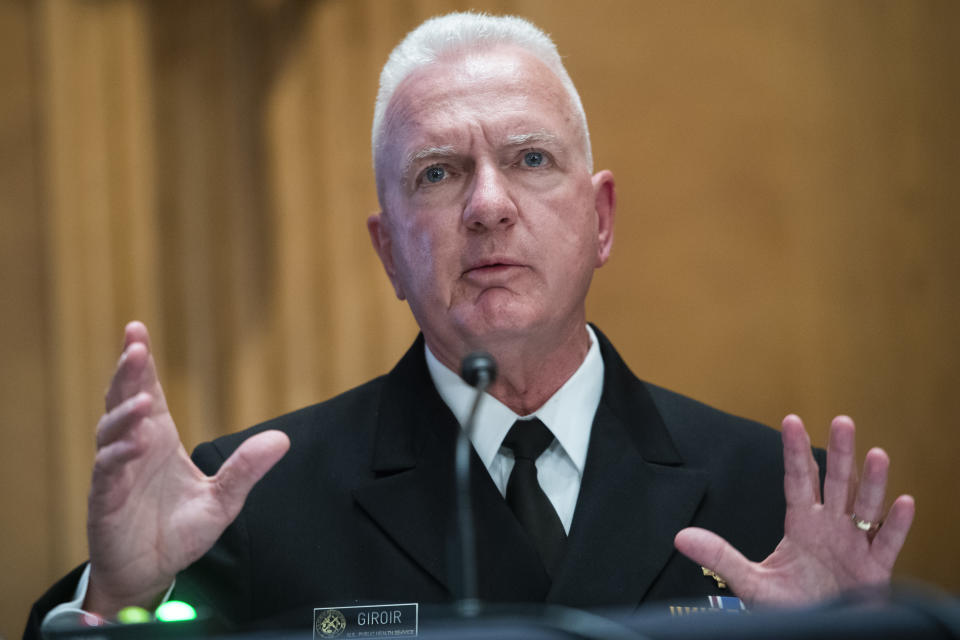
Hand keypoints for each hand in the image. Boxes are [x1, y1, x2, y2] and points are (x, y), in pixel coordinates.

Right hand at [85, 322, 289, 615]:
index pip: (148, 392)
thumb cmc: (179, 530)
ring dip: (124, 413)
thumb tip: (282, 439)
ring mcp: (116, 471)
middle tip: (134, 347)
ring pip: (111, 431)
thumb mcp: (223, 499)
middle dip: (127, 373)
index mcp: (159, 439)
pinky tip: (134, 444)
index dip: (142, 363)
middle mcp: (135, 447)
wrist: (152, 571)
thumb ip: (246, 469)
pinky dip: (119, 455)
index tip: (137, 331)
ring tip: (142, 402)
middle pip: (124, 400)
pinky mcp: (105, 499)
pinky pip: (108, 471)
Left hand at [674, 414, 914, 606]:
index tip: (791, 420)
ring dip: (872, 482)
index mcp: (801, 524)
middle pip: (837, 483)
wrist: (819, 633)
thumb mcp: (751, 581)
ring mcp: (854, 546)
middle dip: (840, 453)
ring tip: (877, 454)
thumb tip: (681, 537)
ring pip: (865, 507)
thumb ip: (720, 556)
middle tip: (841, 421)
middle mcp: (830, 527)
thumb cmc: (790, 606)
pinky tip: (902, 502)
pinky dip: (896, 525)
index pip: (798, 480)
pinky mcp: (875, 570)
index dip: (795, 452)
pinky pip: (888, 543)